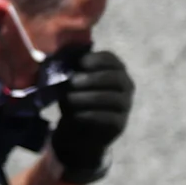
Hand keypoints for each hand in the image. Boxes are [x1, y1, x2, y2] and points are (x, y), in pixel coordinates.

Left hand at [48, 50, 135, 182]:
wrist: (80, 128)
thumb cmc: (77, 96)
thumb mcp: (72, 79)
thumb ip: (70, 68)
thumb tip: (60, 57)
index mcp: (114, 69)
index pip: (111, 59)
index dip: (96, 59)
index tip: (80, 63)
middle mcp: (125, 86)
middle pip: (116, 78)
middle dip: (93, 78)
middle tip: (73, 82)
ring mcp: (125, 106)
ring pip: (112, 98)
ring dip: (88, 97)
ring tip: (69, 99)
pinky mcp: (120, 124)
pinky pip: (108, 117)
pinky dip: (90, 115)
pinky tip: (75, 114)